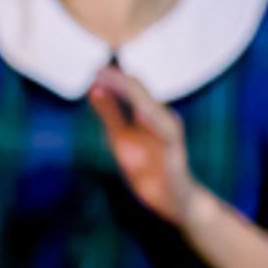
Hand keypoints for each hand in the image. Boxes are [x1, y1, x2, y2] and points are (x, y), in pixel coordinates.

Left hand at [90, 65, 199, 230]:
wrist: (173, 199)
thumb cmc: (148, 165)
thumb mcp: (121, 137)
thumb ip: (110, 113)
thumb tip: (94, 88)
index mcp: (149, 113)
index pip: (130, 89)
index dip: (112, 78)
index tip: (92, 68)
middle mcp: (162, 118)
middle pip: (140, 93)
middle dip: (119, 80)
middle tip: (97, 69)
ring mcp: (170, 135)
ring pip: (153, 109)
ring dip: (134, 94)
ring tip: (115, 80)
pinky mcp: (174, 153)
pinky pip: (166, 135)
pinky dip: (153, 123)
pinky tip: (140, 113)